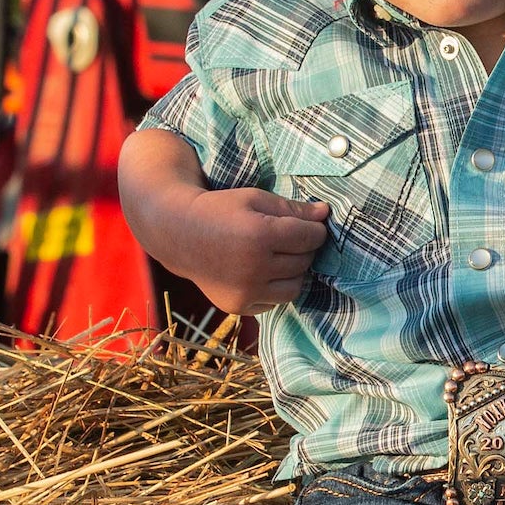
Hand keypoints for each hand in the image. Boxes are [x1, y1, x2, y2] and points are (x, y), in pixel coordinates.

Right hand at [176, 188, 329, 314]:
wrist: (179, 235)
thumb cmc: (220, 210)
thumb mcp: (255, 198)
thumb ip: (293, 208)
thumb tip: (325, 213)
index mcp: (260, 235)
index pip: (311, 237)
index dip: (315, 229)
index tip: (309, 225)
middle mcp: (254, 268)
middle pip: (304, 262)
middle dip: (304, 249)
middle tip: (290, 238)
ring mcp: (246, 291)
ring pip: (295, 287)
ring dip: (294, 271)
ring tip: (278, 256)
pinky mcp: (239, 306)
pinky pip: (275, 302)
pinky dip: (275, 288)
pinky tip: (261, 272)